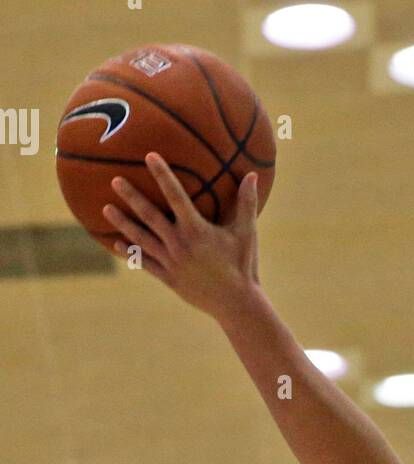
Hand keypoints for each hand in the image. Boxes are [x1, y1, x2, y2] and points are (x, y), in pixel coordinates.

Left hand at [103, 153, 260, 318]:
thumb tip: (255, 175)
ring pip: (141, 239)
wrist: (236, 305)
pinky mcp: (169, 278)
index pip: (176, 196)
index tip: (149, 156)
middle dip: (131, 197)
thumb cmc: (244, 266)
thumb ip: (248, 203)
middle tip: (115, 180)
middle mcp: (179, 244)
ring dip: (123, 223)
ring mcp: (171, 262)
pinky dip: (130, 253)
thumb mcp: (247, 234)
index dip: (162, 175)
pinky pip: (145, 263)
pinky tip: (116, 243)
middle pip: (150, 216)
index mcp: (196, 230)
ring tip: (106, 209)